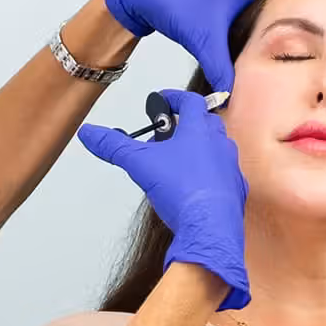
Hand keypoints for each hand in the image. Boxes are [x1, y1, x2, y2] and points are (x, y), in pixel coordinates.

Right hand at [78, 89, 249, 308]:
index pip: (191, 101)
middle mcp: (220, 145)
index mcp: (199, 131)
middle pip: (206, 123)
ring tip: (179, 162)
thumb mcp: (139, 164)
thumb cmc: (182, 191)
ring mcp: (231, 168)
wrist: (210, 228)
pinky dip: (211, 176)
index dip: (175, 97)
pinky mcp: (236, 191)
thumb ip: (114, 146)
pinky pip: (225, 176)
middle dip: (187, 125)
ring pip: (218, 149)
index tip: (163, 100)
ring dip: (201, 149)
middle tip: (168, 135)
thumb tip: (89, 132)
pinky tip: (196, 188)